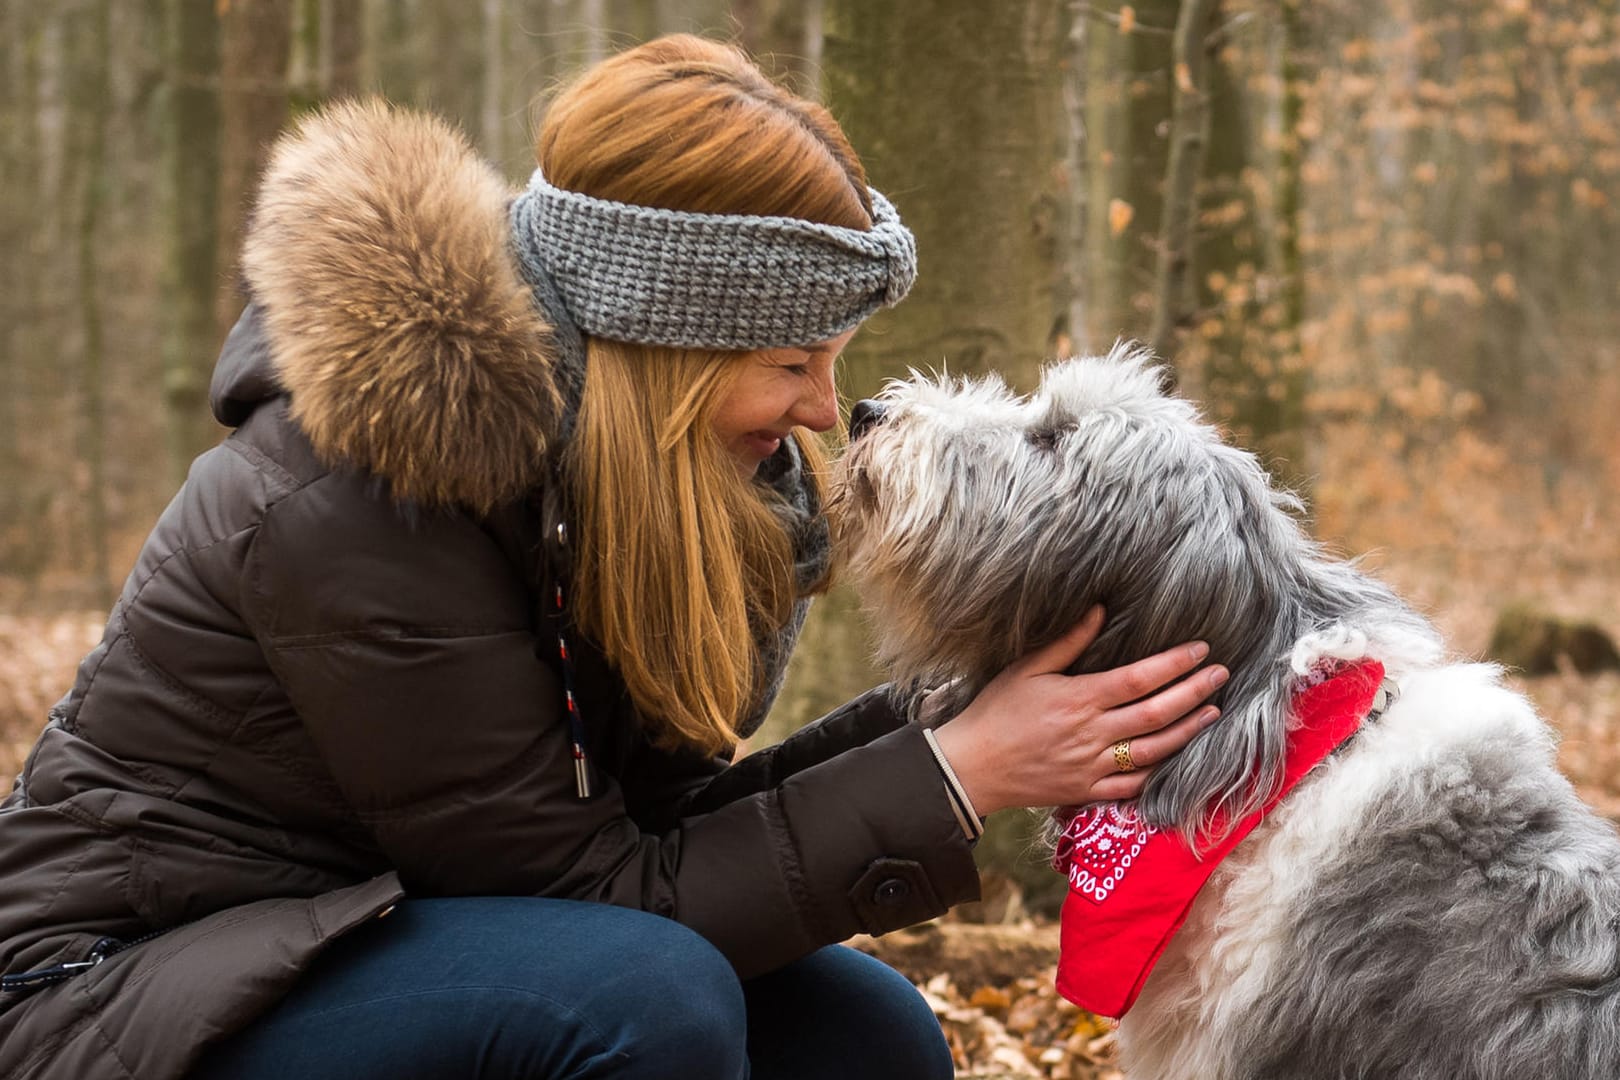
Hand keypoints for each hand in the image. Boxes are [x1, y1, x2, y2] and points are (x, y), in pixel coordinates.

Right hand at [930, 606, 1224, 815]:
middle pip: (1156, 713)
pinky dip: (1160, 774)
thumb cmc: (995, 711)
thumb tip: (1099, 610)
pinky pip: (1133, 786)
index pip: (1139, 678)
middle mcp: (1092, 734)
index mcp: (1079, 698)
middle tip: (1220, 675)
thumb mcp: (1026, 669)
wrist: (970, 767)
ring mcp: (1092, 766)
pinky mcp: (1086, 791)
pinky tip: (1179, 758)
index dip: (1175, 664)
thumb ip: (1068, 642)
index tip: (1201, 649)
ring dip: (1187, 730)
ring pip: (1154, 750)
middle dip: (1194, 692)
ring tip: (1212, 712)